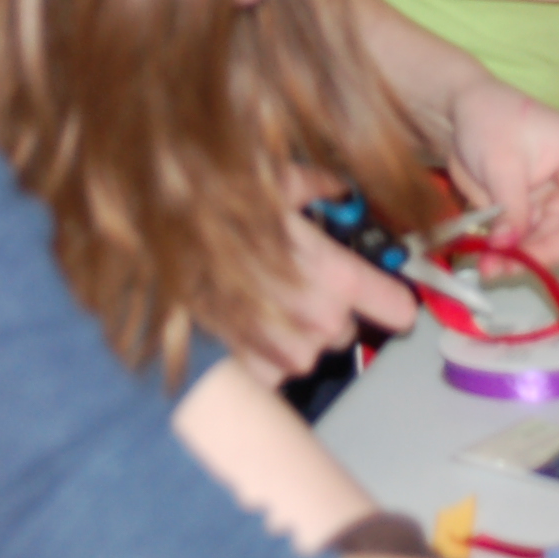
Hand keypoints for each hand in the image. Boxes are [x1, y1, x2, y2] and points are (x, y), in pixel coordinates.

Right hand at [235, 174, 422, 383]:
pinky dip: (267, 353)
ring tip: (265, 296)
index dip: (394, 299)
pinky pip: (280, 370)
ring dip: (299, 330)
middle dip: (330, 306)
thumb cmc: (216, 216)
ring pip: (315, 348)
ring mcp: (289, 354)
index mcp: (335, 277)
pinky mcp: (259, 374)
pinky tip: (248, 321)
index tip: (391, 296)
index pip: (398, 308)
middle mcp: (320, 321)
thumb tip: (337, 186)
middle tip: (298, 279)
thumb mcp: (275, 184)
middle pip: (349, 325)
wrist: (161, 254)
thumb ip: (319, 186)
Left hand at [441, 78, 558, 267]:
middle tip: (513, 258)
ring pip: (557, 247)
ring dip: (527, 262)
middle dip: (553, 250)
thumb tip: (509, 247)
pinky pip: (532, 246)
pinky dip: (512, 258)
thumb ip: (511, 207)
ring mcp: (557, 206)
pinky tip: (489, 263)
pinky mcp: (533, 219)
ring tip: (490, 267)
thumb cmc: (491, 118)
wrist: (458, 114)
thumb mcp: (502, 161)